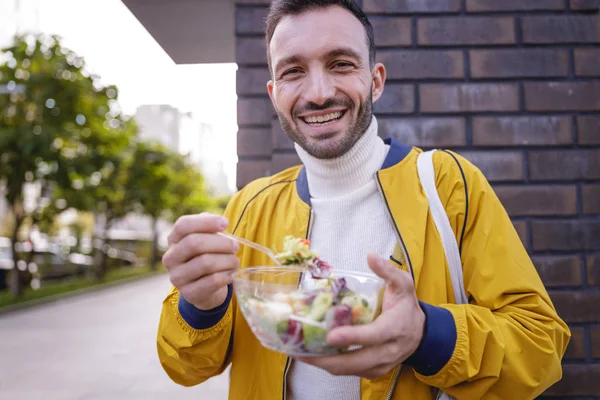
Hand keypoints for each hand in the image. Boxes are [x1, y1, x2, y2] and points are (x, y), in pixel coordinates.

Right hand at [162, 212, 239, 309]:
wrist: (205, 289)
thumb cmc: (208, 257)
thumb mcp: (207, 240)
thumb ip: (210, 228)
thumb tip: (221, 223)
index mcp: (174, 240)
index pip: (183, 225)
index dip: (206, 222)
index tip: (225, 223)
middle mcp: (171, 258)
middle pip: (194, 243)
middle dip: (221, 243)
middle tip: (235, 247)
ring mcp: (177, 277)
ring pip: (206, 263)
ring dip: (227, 260)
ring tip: (234, 261)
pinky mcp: (189, 293)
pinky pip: (213, 280)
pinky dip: (227, 275)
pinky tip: (231, 274)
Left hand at [296, 253, 424, 379]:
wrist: (420, 333)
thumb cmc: (406, 306)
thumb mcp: (402, 284)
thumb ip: (387, 270)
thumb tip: (371, 256)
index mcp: (395, 327)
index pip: (373, 335)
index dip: (353, 337)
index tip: (331, 335)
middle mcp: (388, 350)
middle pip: (356, 360)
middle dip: (327, 358)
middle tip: (301, 349)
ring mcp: (380, 364)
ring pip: (348, 370)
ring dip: (323, 363)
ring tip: (299, 352)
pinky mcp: (372, 372)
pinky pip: (348, 372)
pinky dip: (329, 364)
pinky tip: (312, 355)